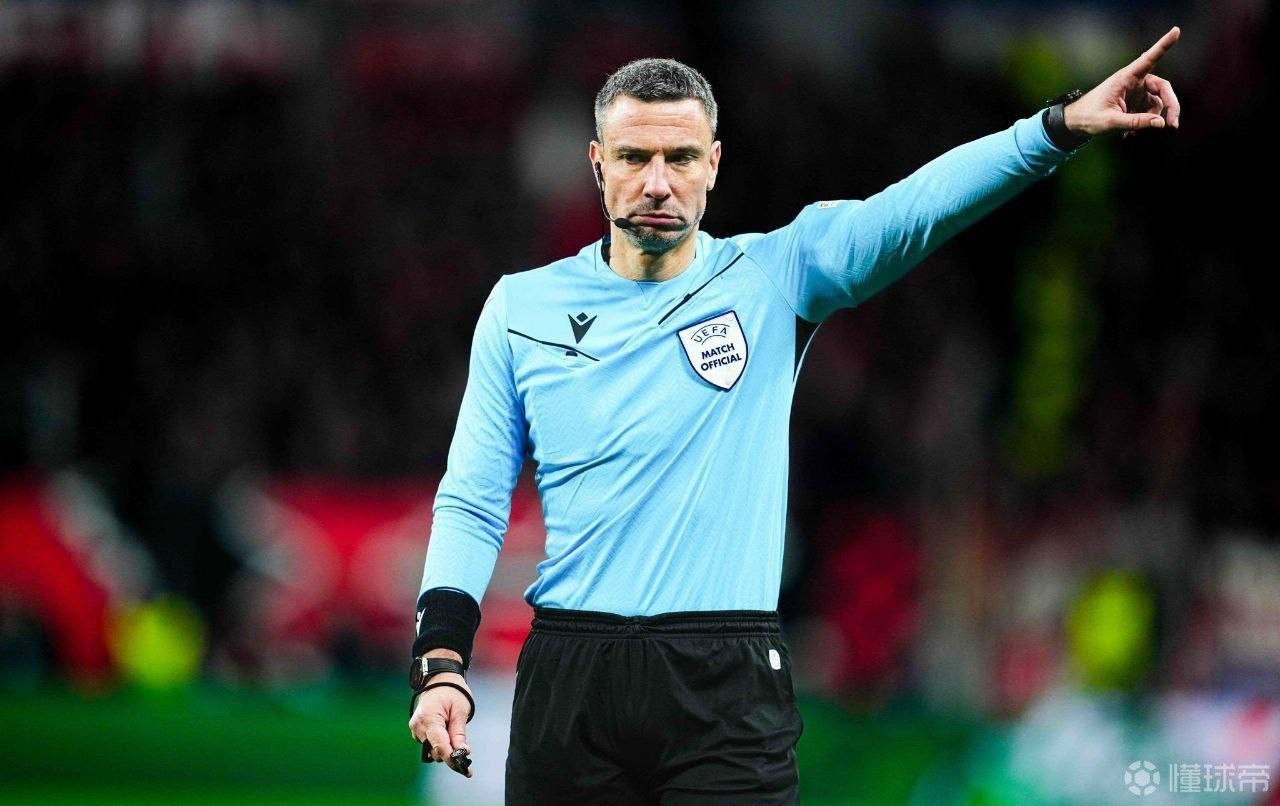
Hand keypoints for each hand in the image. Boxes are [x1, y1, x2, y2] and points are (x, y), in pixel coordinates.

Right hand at [408, 665, 474, 777]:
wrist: (440, 679)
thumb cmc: (453, 692)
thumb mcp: (460, 711)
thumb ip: (459, 734)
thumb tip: (463, 753)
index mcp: (429, 718)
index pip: (440, 746)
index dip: (453, 758)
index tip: (465, 769)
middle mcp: (418, 726)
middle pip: (436, 750)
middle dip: (451, 754)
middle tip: (467, 755)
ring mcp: (416, 728)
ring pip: (433, 749)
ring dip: (446, 749)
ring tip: (458, 740)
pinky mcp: (417, 730)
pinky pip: (430, 743)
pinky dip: (440, 744)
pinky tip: (448, 736)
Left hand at [1063, 26, 1181, 138]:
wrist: (1076, 122)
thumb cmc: (1089, 117)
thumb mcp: (1111, 122)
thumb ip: (1135, 122)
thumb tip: (1160, 123)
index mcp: (1125, 78)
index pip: (1148, 59)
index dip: (1164, 45)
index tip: (1176, 30)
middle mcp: (1134, 80)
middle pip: (1163, 87)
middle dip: (1170, 105)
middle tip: (1173, 124)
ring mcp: (1136, 90)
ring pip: (1158, 101)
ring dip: (1154, 118)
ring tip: (1135, 134)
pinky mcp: (1136, 100)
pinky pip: (1150, 110)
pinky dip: (1145, 122)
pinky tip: (1131, 134)